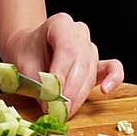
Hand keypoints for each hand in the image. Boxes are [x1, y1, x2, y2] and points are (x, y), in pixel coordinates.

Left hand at [0, 13, 123, 117]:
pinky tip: (106, 89)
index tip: (53, 95)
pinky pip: (112, 68)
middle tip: (59, 111)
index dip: (62, 73)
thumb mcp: (23, 65)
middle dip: (71, 90)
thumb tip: (51, 104)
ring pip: (90, 73)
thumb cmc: (26, 54)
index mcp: (60, 24)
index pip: (66, 49)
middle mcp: (79, 32)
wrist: (29, 49)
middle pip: (81, 62)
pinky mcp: (98, 62)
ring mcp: (90, 46)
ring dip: (79, 95)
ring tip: (64, 111)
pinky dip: (112, 79)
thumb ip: (38, 82)